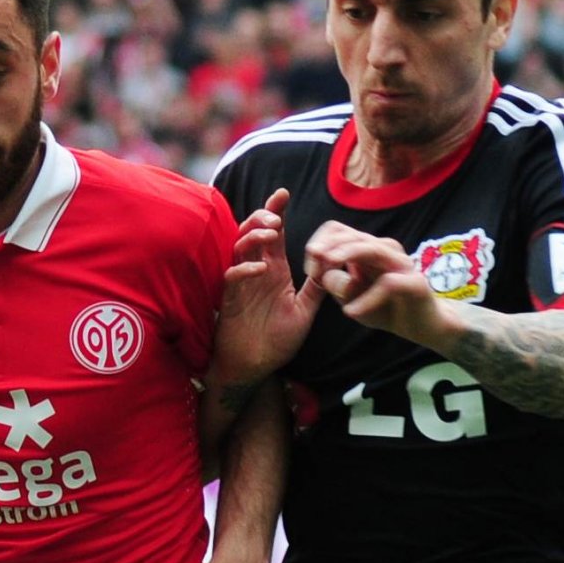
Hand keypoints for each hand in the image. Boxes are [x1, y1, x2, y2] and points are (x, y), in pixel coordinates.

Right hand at [210, 188, 323, 392]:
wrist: (255, 368)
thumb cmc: (276, 341)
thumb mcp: (304, 312)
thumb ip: (317, 288)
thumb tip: (335, 266)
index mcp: (274, 269)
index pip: (274, 234)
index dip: (276, 211)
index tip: (284, 194)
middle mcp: (256, 271)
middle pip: (253, 232)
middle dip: (263, 218)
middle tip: (277, 219)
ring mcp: (241, 283)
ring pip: (239, 247)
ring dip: (253, 237)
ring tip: (270, 235)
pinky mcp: (229, 299)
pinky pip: (232, 276)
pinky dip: (245, 269)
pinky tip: (260, 269)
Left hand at [303, 222, 449, 348]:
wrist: (422, 326)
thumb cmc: (385, 308)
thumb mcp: (352, 298)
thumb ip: (336, 284)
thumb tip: (323, 273)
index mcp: (367, 248)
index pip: (339, 231)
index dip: (320, 244)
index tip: (310, 268)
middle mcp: (384, 249)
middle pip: (351, 235)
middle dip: (327, 249)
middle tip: (312, 269)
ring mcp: (400, 263)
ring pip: (370, 249)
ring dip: (344, 257)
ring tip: (325, 273)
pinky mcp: (414, 283)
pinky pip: (388, 284)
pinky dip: (367, 299)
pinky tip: (351, 312)